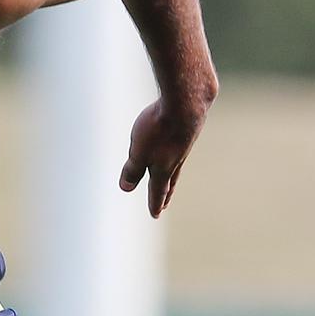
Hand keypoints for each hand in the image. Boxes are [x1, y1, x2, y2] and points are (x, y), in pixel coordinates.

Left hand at [118, 98, 205, 217]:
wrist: (188, 101)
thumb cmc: (159, 128)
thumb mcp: (139, 150)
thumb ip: (133, 169)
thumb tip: (126, 188)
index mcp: (164, 167)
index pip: (158, 190)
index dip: (154, 202)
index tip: (154, 215)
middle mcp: (177, 158)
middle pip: (169, 180)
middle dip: (164, 193)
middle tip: (163, 205)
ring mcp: (184, 143)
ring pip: (176, 163)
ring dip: (171, 174)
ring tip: (169, 180)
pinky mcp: (187, 128)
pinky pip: (180, 145)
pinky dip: (177, 152)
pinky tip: (176, 145)